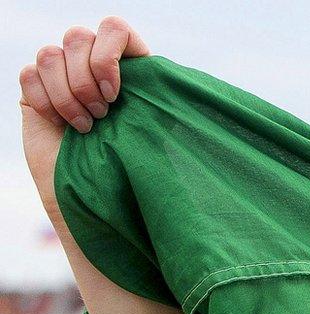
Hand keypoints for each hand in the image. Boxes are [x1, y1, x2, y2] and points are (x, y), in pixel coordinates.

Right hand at [17, 17, 147, 204]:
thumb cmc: (137, 169)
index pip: (114, 28)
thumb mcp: (156, 130)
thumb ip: (158, 100)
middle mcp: (93, 64)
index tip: (116, 94)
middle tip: (102, 116)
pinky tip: (61, 126)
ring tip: (85, 126)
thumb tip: (191, 92)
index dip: (109, 55)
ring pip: (50, 54)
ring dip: (66, 94)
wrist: (101, 200)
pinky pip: (29, 74)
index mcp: (129, 65)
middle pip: (77, 37)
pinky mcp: (36, 90)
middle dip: (86, 80)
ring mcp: (62, 75)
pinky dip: (45, 101)